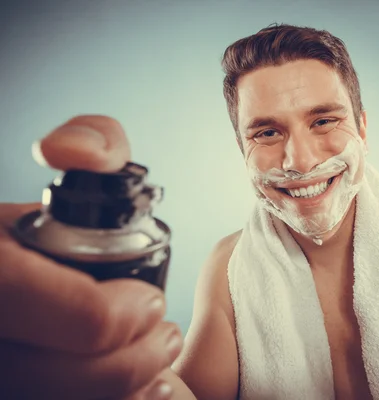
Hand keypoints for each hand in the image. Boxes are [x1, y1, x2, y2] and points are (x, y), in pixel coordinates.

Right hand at [0, 115, 181, 399]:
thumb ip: (92, 140)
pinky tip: (132, 388)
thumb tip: (79, 153)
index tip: (150, 301)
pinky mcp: (10, 391)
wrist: (3, 279)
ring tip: (152, 360)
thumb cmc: (36, 234)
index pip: (81, 317)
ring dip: (127, 388)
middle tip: (163, 336)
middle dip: (136, 359)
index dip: (125, 314)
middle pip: (72, 376)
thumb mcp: (63, 175)